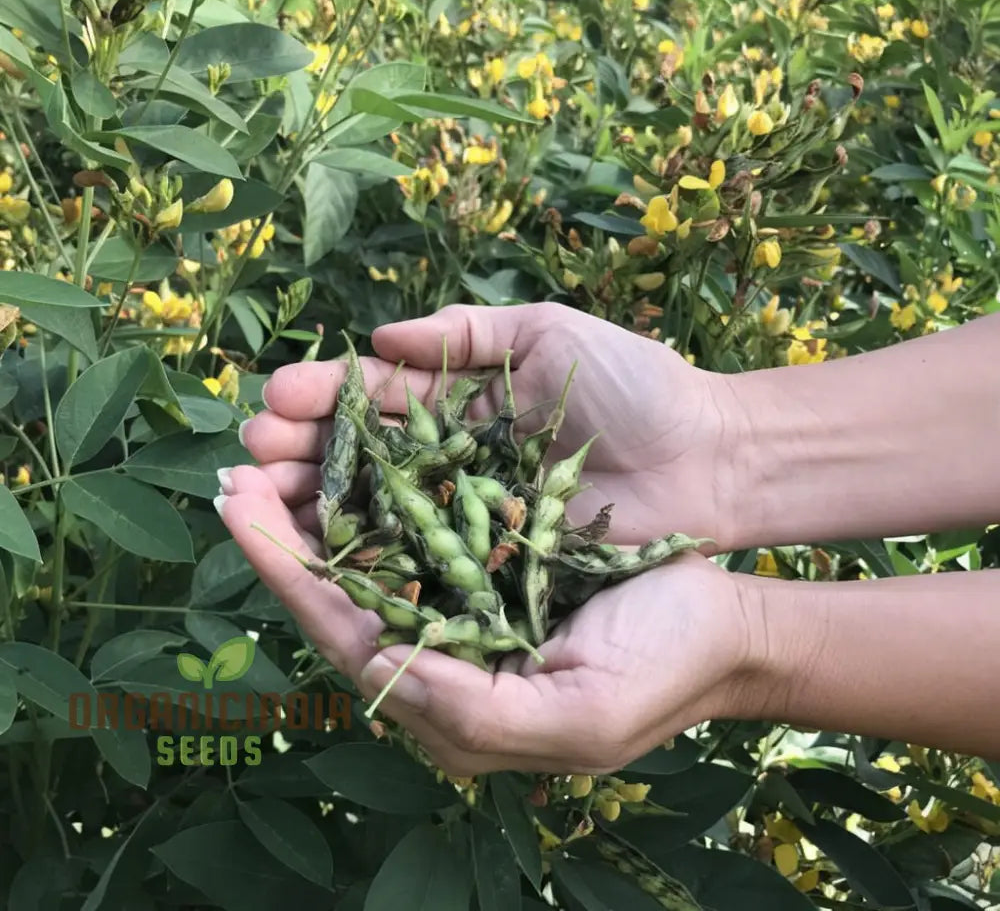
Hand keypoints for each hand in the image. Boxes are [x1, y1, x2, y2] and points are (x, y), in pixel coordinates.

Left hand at [215, 465, 753, 774]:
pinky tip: (355, 442)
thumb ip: (475, 711)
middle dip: (286, 529)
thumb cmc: (663, 669)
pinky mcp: (496, 555)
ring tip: (276, 439)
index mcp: (453, 695)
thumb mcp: (578, 715)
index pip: (348, 634)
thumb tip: (386, 671)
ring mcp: (470, 597)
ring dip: (326, 496)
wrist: (728, 623)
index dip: (289, 573)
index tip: (238, 509)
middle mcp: (447, 646)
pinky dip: (386, 479)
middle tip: (234, 467)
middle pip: (345, 587)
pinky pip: (425, 516)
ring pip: (377, 547)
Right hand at [240, 302, 740, 548]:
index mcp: (467, 398)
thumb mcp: (551, 333)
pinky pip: (431, 557)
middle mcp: (459, 457)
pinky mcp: (499, 560)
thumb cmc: (640, 386)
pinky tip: (323, 549)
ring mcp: (476, 512)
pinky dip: (377, 553)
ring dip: (321, 503)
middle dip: (305, 451)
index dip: (325, 397)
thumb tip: (380, 338)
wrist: (711, 458)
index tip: (272, 398)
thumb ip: (468, 333)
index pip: (381, 398)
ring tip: (263, 498)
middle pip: (367, 456)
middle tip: (249, 455)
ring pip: (385, 509)